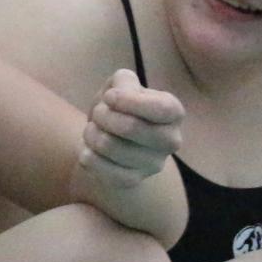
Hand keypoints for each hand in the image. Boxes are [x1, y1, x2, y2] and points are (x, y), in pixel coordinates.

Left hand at [76, 68, 183, 190]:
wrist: (112, 136)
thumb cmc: (121, 105)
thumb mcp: (124, 83)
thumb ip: (124, 81)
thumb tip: (117, 96)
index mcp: (174, 113)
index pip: (160, 109)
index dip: (129, 101)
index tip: (109, 97)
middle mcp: (171, 141)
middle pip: (131, 128)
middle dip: (104, 115)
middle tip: (97, 112)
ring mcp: (153, 164)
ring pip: (111, 146)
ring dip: (91, 133)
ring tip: (91, 129)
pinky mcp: (133, 180)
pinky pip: (103, 169)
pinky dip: (88, 155)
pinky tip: (88, 148)